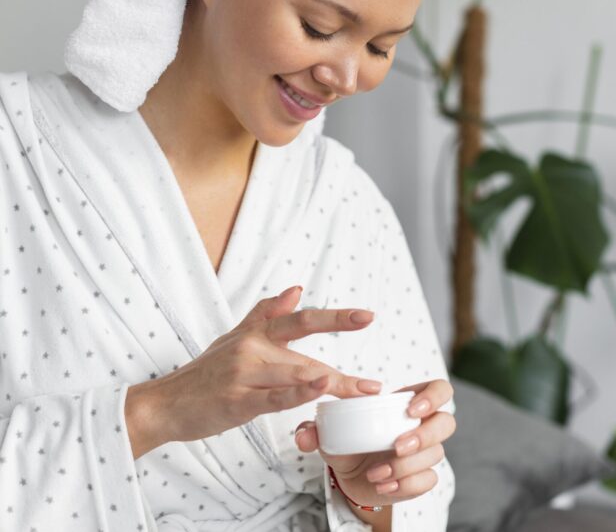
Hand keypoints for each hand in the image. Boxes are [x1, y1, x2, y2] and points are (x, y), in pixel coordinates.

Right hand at [149, 285, 382, 443]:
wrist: (167, 403)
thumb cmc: (206, 373)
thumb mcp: (234, 336)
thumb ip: (265, 313)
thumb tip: (296, 289)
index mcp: (255, 331)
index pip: (300, 319)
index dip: (334, 317)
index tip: (366, 316)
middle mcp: (251, 346)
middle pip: (303, 345)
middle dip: (340, 350)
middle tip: (371, 357)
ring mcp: (244, 372)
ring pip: (295, 372)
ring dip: (332, 382)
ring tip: (361, 390)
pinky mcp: (238, 400)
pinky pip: (274, 396)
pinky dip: (299, 392)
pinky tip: (320, 388)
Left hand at [295, 378, 454, 507]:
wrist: (349, 475)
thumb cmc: (346, 440)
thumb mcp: (329, 430)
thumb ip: (314, 427)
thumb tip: (305, 432)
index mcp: (409, 402)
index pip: (440, 389)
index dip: (434, 396)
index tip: (412, 409)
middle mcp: (424, 425)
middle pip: (447, 423)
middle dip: (424, 435)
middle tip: (396, 446)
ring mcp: (427, 453)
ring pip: (436, 455)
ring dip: (405, 466)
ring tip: (375, 472)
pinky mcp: (423, 477)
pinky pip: (427, 480)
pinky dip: (405, 485)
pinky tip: (383, 485)